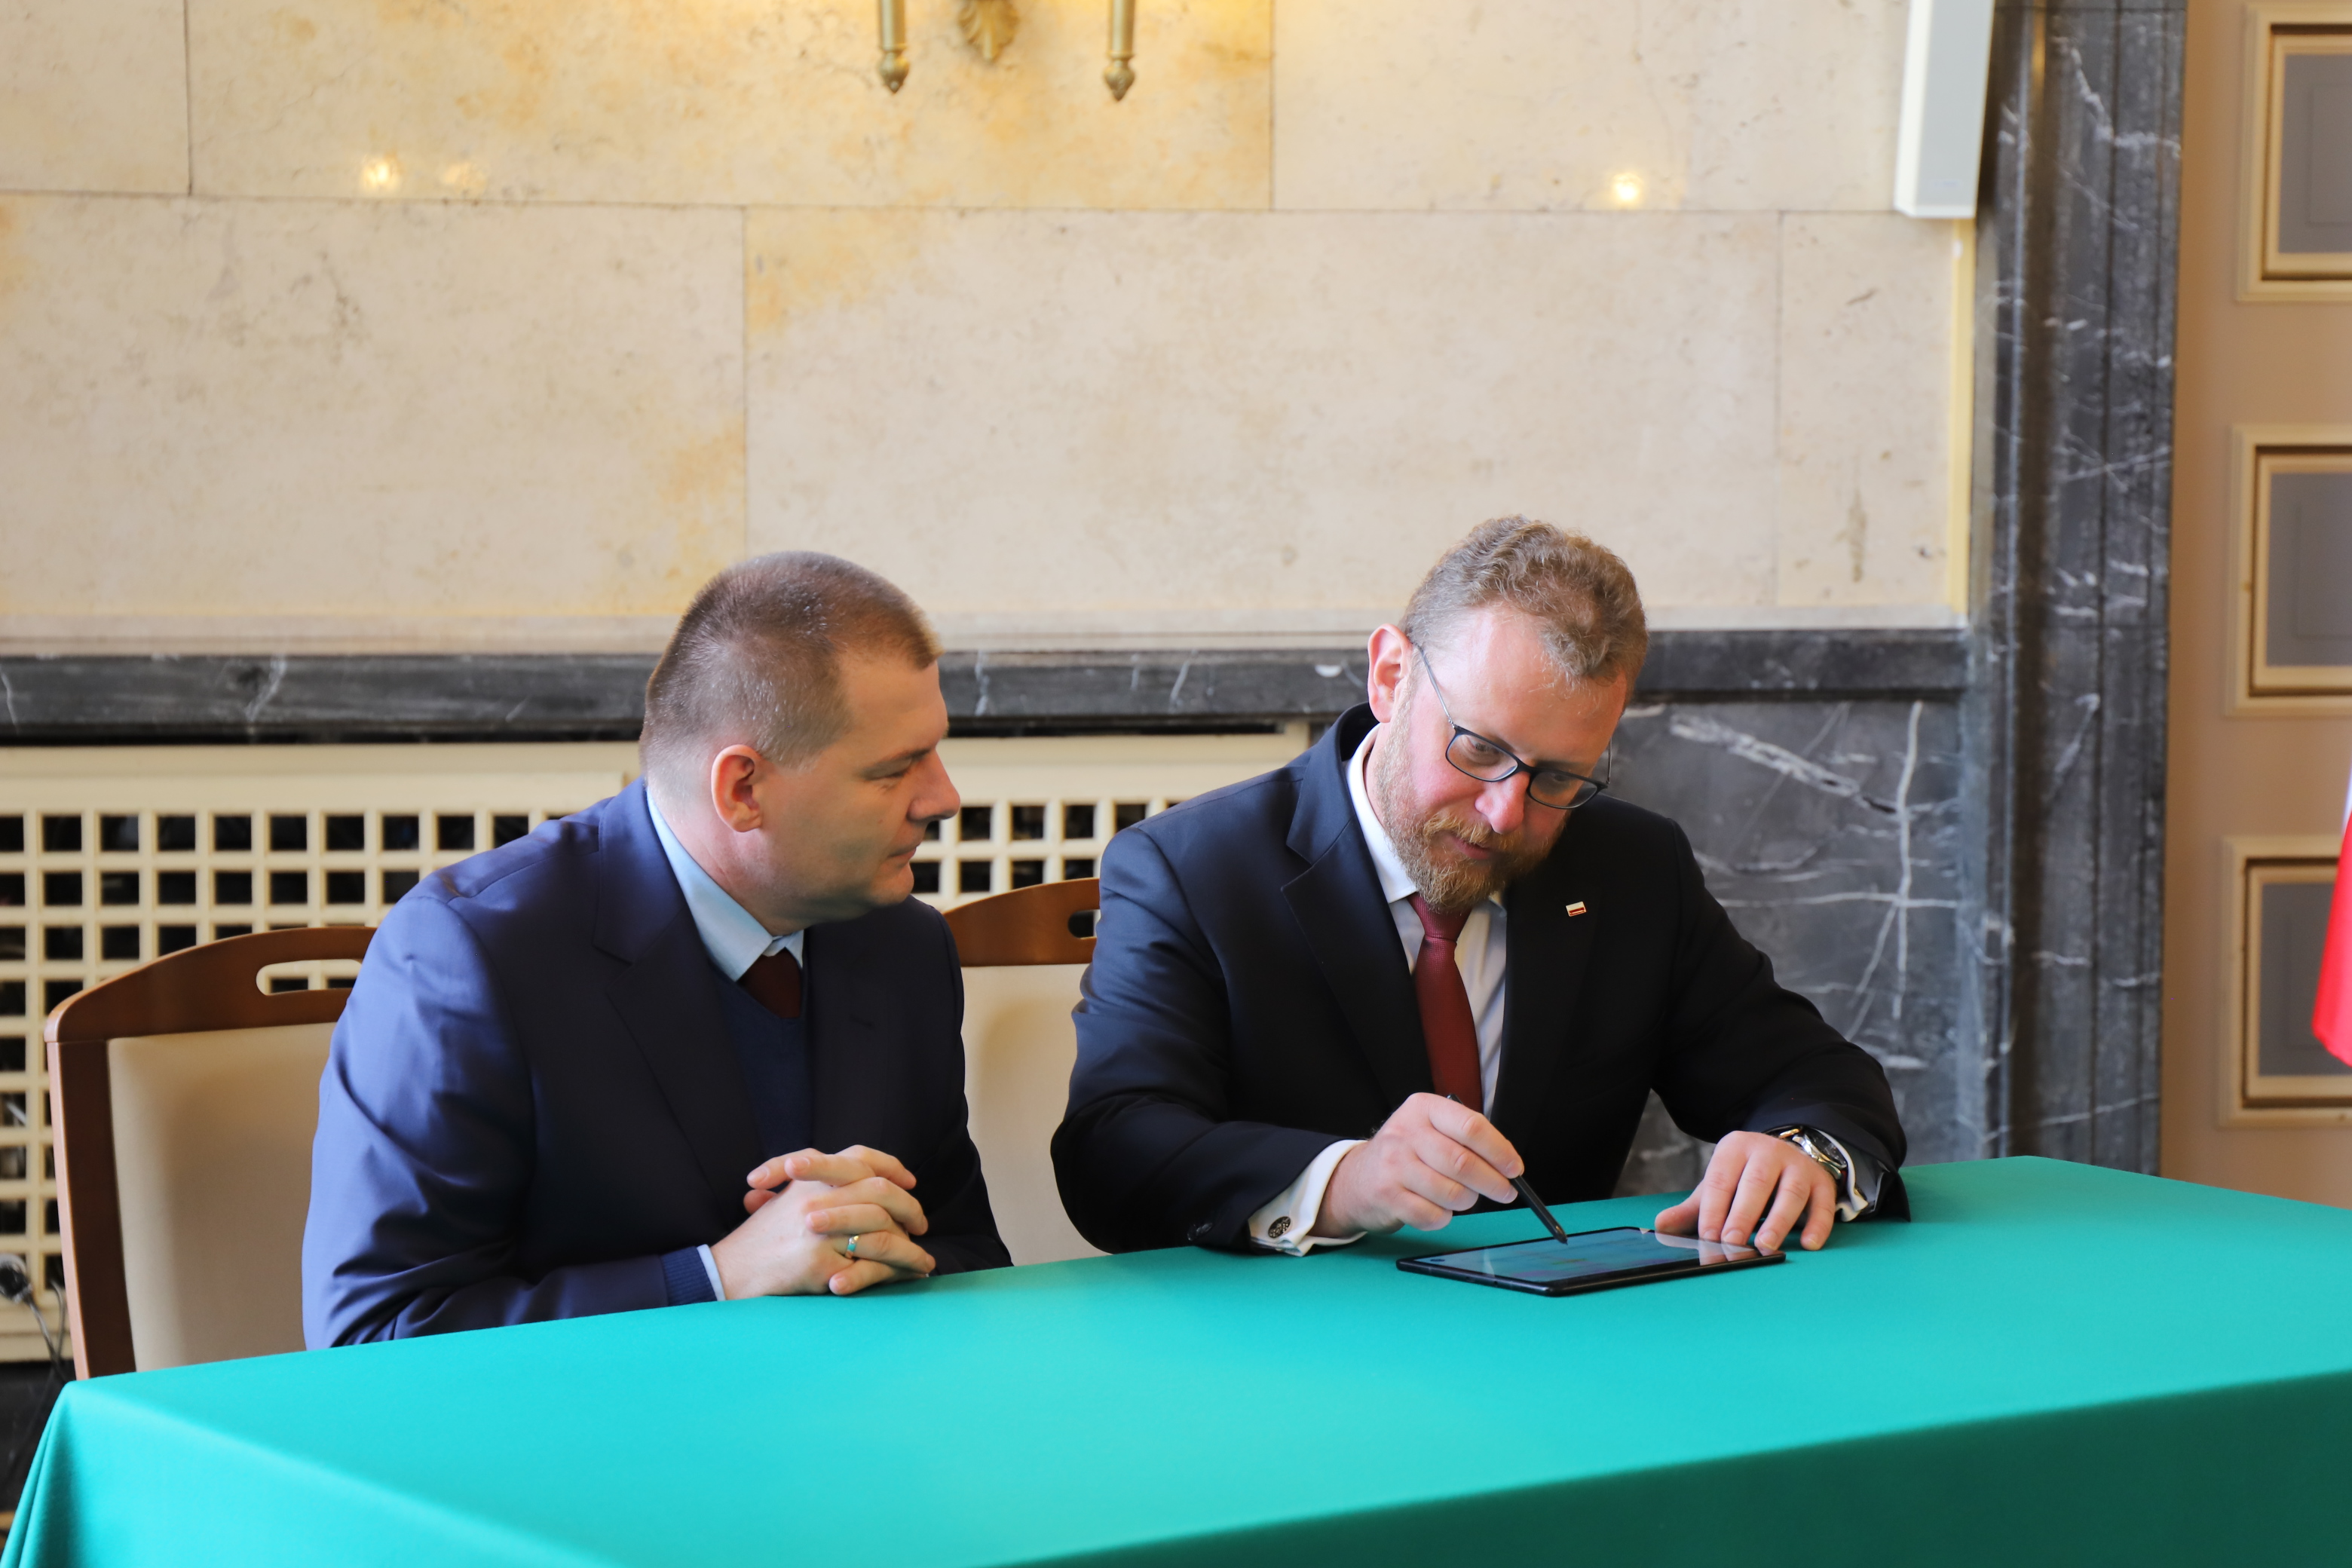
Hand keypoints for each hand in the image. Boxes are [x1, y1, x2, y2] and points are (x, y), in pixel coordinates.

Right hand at [710, 1146, 934, 1297]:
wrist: (729, 1270)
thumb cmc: (761, 1237)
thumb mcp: (787, 1199)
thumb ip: (822, 1186)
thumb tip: (869, 1184)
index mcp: (811, 1178)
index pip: (860, 1157)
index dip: (891, 1167)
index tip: (910, 1181)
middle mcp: (817, 1198)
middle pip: (880, 1193)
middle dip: (910, 1208)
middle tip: (923, 1223)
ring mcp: (819, 1231)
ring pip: (883, 1233)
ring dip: (910, 1248)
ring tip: (923, 1260)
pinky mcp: (819, 1264)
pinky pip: (869, 1269)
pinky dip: (893, 1274)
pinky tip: (907, 1278)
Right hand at [1314, 1093, 1524, 1236]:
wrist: (1358, 1177)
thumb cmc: (1407, 1153)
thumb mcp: (1430, 1129)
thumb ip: (1465, 1139)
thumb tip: (1508, 1165)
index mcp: (1423, 1108)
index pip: (1471, 1126)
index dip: (1499, 1150)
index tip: (1515, 1169)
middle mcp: (1405, 1132)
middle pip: (1463, 1162)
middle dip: (1493, 1183)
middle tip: (1505, 1192)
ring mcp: (1393, 1164)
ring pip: (1452, 1192)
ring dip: (1467, 1201)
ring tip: (1463, 1197)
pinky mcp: (1387, 1195)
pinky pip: (1432, 1215)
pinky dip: (1444, 1218)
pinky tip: (1437, 1208)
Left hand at [1653, 1131, 1837, 1253]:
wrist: (1789, 1154)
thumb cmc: (1745, 1177)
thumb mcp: (1720, 1184)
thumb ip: (1693, 1208)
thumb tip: (1661, 1226)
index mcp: (1735, 1148)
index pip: (1721, 1180)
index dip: (1713, 1210)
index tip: (1707, 1238)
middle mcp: (1768, 1151)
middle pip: (1755, 1184)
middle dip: (1742, 1215)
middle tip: (1732, 1244)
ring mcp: (1798, 1166)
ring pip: (1790, 1193)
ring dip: (1778, 1222)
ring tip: (1766, 1246)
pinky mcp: (1822, 1182)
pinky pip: (1822, 1204)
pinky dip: (1818, 1225)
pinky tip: (1808, 1244)